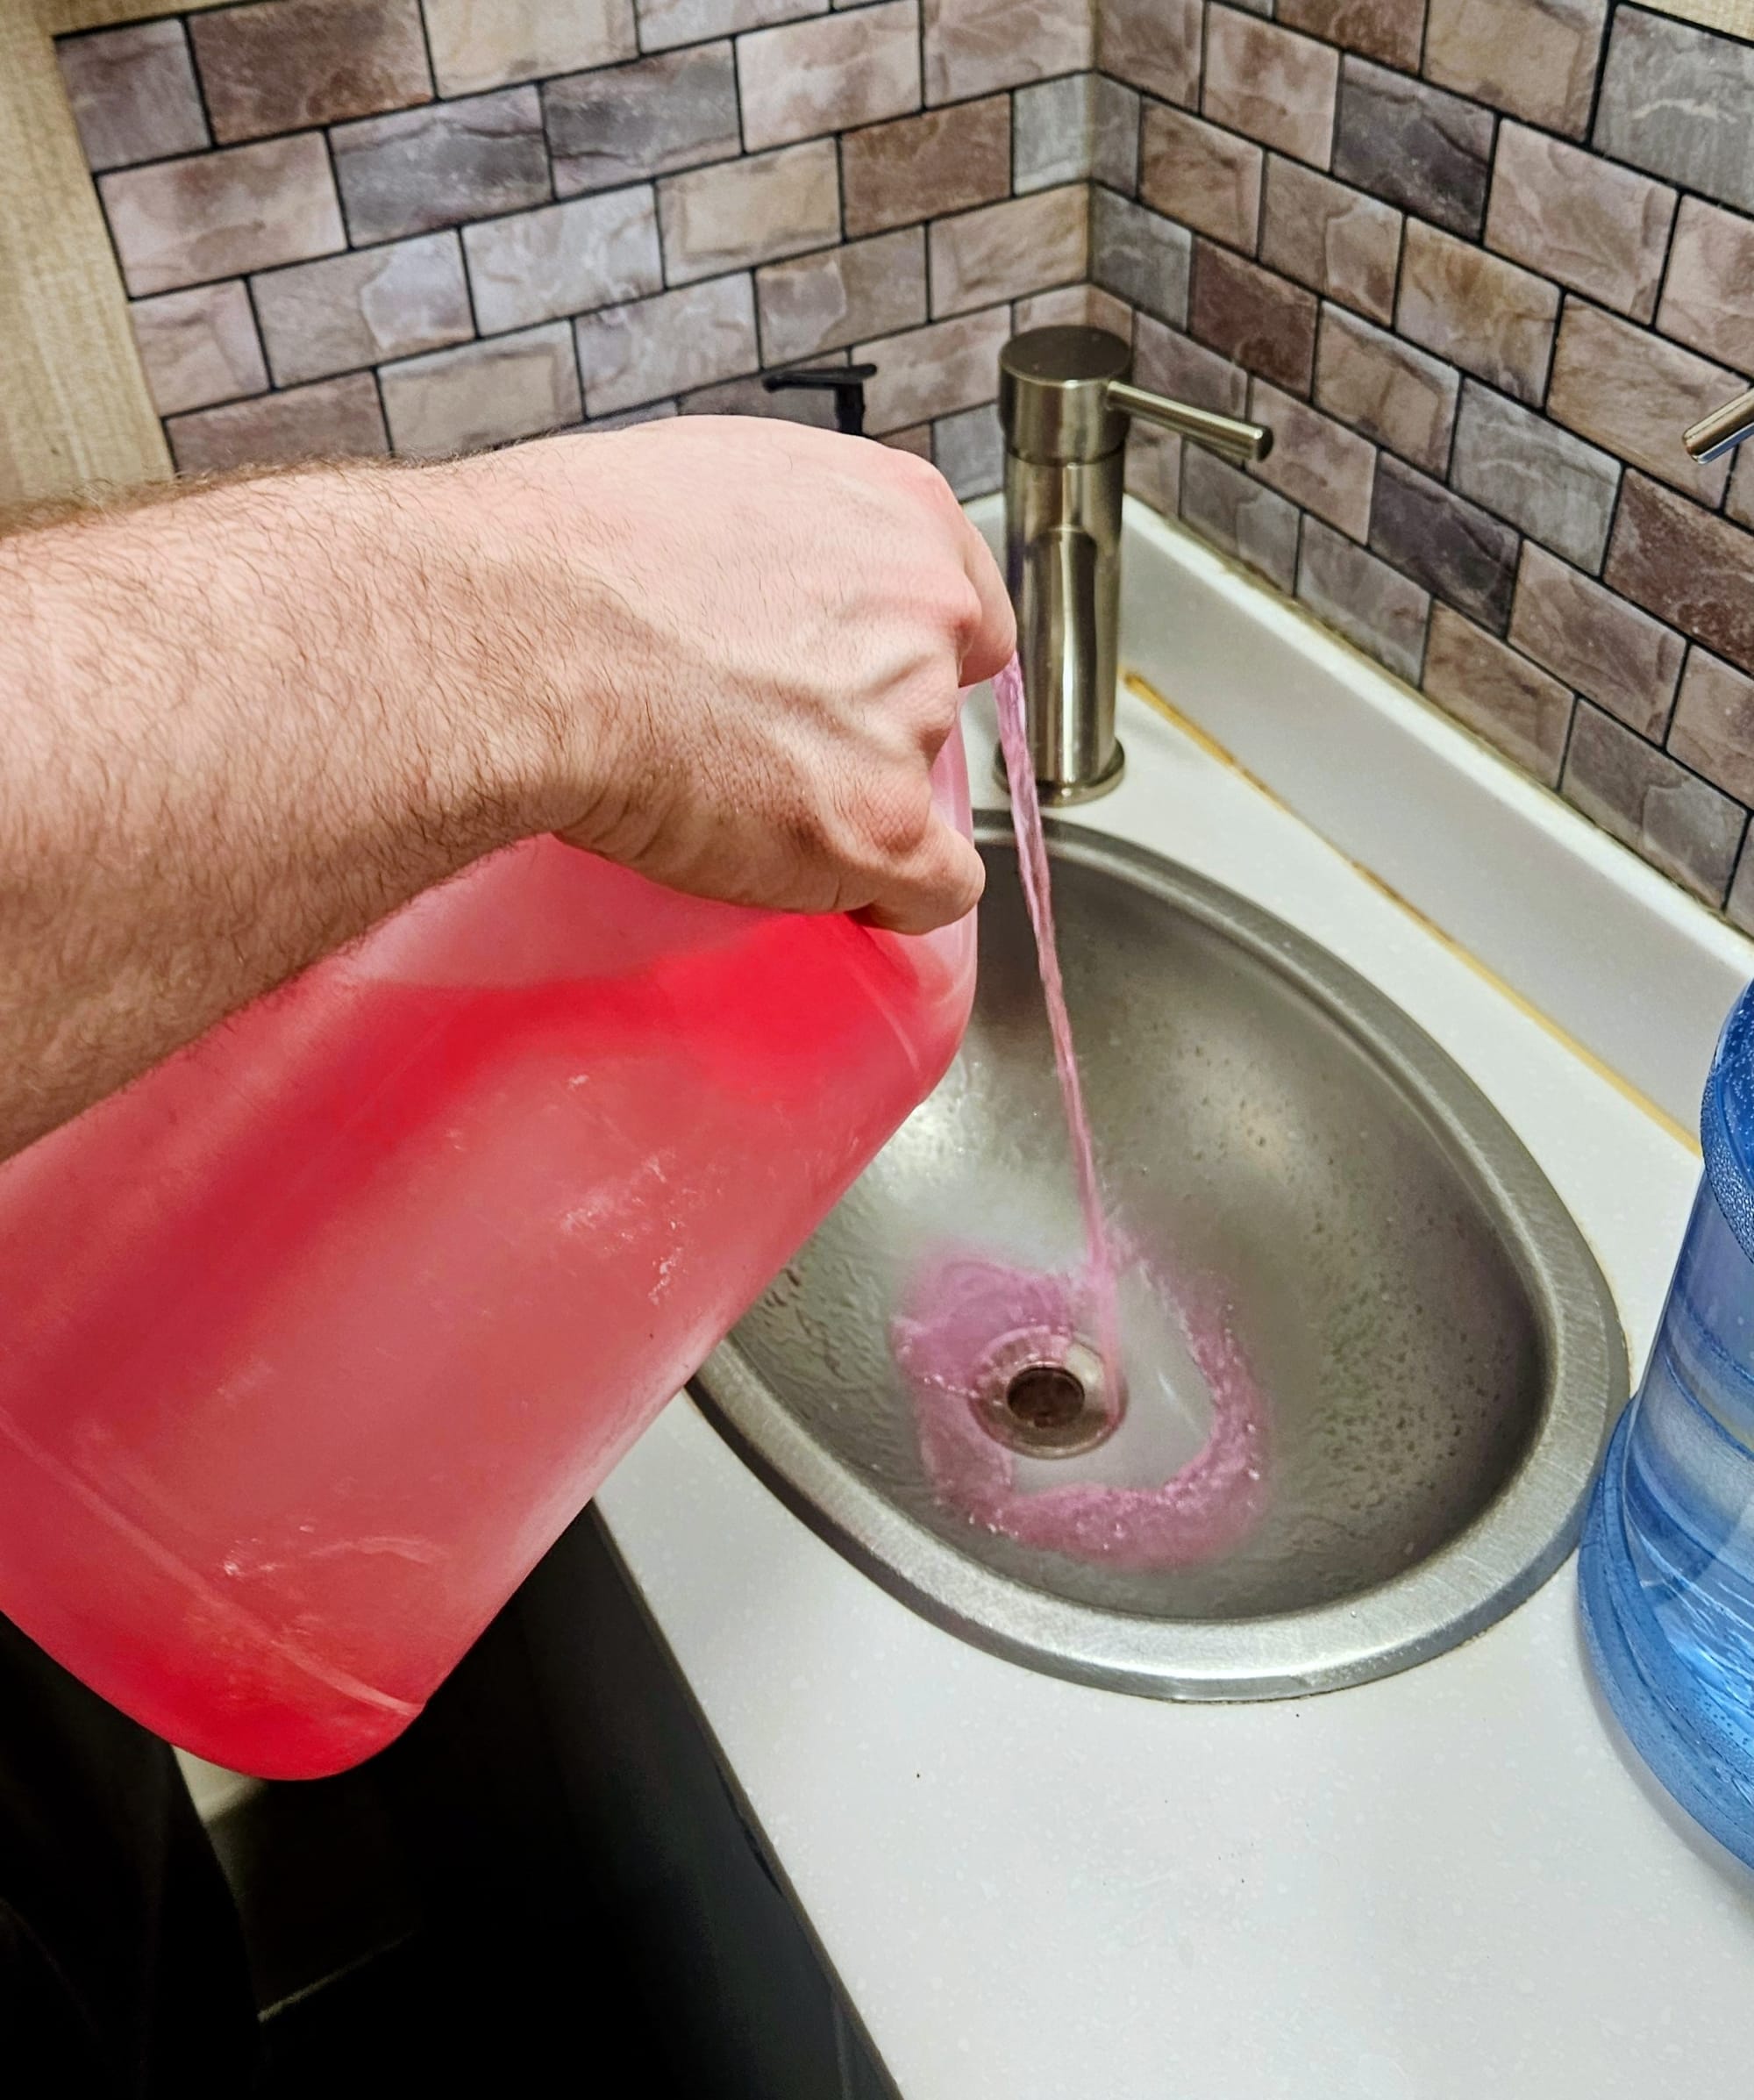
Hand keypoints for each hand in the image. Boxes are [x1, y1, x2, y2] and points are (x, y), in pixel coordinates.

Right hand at [464, 418, 1013, 933]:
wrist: (521, 643)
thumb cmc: (570, 555)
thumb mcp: (707, 486)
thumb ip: (783, 544)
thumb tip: (767, 588)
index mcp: (899, 516)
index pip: (964, 613)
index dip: (909, 660)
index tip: (861, 687)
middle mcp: (929, 615)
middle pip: (936, 704)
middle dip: (866, 729)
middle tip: (768, 742)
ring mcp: (908, 725)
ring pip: (917, 796)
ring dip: (851, 808)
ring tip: (742, 803)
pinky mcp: (878, 827)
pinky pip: (932, 890)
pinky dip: (887, 900)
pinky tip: (833, 893)